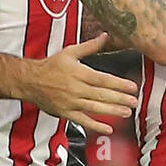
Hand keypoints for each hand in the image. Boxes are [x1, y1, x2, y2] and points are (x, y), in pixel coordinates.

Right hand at [22, 34, 138, 135]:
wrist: (30, 80)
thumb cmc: (51, 66)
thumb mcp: (70, 52)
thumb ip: (90, 46)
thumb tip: (105, 36)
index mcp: (79, 73)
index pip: (103, 79)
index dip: (119, 84)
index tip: (132, 87)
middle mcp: (76, 88)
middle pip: (101, 95)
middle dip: (120, 99)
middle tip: (134, 101)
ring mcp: (71, 102)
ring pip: (95, 108)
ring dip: (112, 111)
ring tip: (127, 113)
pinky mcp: (66, 113)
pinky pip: (83, 120)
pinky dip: (95, 125)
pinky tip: (108, 128)